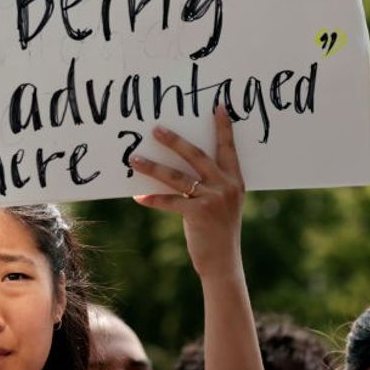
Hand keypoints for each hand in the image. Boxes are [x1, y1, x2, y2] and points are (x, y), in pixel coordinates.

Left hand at [131, 107, 245, 279]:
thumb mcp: (223, 204)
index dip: (223, 128)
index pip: (228, 149)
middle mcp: (226, 187)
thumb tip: (181, 166)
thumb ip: (211, 185)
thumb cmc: (219, 231)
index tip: (218, 107)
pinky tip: (138, 196)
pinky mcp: (199, 214)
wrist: (224, 262)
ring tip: (133, 158)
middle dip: (175, 141)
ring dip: (153, 166)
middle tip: (155, 129)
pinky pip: (170, 201)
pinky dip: (153, 198)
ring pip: (177, 177)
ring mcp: (213, 200)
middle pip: (197, 156)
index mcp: (235, 181)